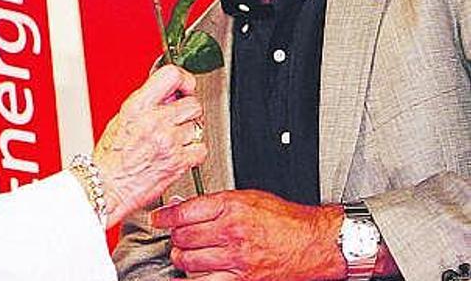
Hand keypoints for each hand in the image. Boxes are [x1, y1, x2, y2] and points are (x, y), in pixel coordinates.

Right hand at [94, 65, 206, 227]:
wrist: (106, 187)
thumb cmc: (109, 158)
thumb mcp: (121, 119)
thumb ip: (145, 104)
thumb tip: (168, 93)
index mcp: (138, 106)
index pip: (172, 76)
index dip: (184, 80)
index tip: (185, 87)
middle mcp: (155, 122)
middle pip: (192, 103)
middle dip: (187, 111)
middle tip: (178, 119)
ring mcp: (169, 142)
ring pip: (198, 126)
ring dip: (188, 133)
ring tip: (172, 141)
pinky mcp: (178, 162)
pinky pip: (201, 149)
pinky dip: (193, 153)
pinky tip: (179, 154)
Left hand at [150, 190, 345, 279]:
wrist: (312, 243)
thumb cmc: (284, 220)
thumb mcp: (249, 198)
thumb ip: (216, 202)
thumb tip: (186, 207)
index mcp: (231, 207)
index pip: (184, 212)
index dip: (165, 216)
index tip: (158, 219)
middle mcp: (231, 233)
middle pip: (183, 237)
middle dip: (176, 237)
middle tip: (178, 236)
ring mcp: (235, 259)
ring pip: (189, 261)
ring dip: (183, 258)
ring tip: (187, 254)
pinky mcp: (242, 280)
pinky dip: (193, 280)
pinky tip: (192, 274)